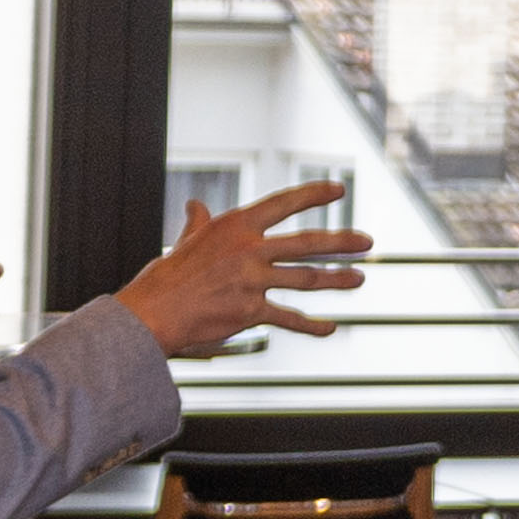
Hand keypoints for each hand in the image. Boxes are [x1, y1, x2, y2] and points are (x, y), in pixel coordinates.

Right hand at [115, 179, 370, 359]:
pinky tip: (329, 328)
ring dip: (337, 280)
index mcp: (235, 228)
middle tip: (367, 241)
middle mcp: (249, 250)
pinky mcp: (252, 311)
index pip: (283, 204)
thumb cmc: (166, 277)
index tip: (338, 189)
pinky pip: (289, 318)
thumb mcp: (185, 241)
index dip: (313, 195)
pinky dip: (312, 326)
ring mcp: (253, 281)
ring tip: (358, 279)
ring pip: (307, 278)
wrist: (151, 313)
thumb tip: (196, 204)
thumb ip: (199, 223)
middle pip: (308, 242)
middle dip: (343, 242)